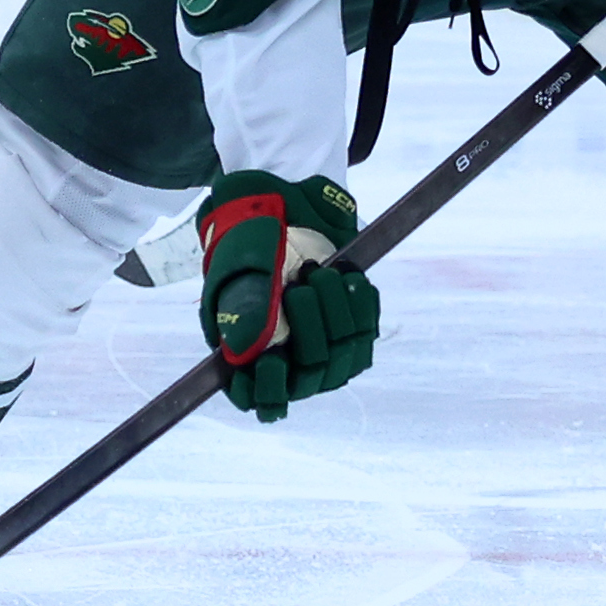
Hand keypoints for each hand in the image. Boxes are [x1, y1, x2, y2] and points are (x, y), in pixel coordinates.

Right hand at [197, 169, 376, 422]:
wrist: (281, 207)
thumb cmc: (248, 240)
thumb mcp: (239, 270)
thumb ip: (244, 311)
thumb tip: (246, 354)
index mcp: (245, 350)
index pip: (257, 397)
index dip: (267, 391)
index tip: (272, 361)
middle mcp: (284, 355)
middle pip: (308, 379)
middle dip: (309, 331)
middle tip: (299, 286)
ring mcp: (319, 343)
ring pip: (342, 360)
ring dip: (335, 315)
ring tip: (319, 273)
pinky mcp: (349, 326)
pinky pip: (366, 335)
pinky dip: (360, 305)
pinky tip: (346, 276)